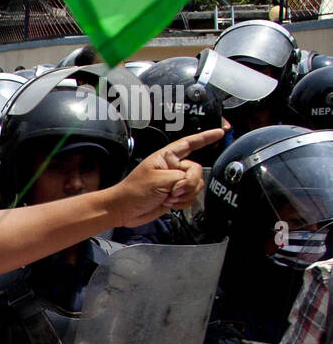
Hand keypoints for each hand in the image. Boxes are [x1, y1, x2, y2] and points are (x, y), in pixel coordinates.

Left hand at [112, 126, 226, 226]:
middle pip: (196, 170)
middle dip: (188, 183)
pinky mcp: (174, 196)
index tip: (220, 133)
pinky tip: (169, 203)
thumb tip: (190, 183)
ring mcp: (174, 182)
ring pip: (195, 186)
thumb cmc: (134, 191)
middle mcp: (172, 168)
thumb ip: (181, 178)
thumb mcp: (160, 180)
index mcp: (166, 157)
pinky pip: (190, 197)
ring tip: (167, 197)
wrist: (124, 210)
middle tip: (173, 191)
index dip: (206, 137)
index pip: (190, 143)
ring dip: (184, 195)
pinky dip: (183, 202)